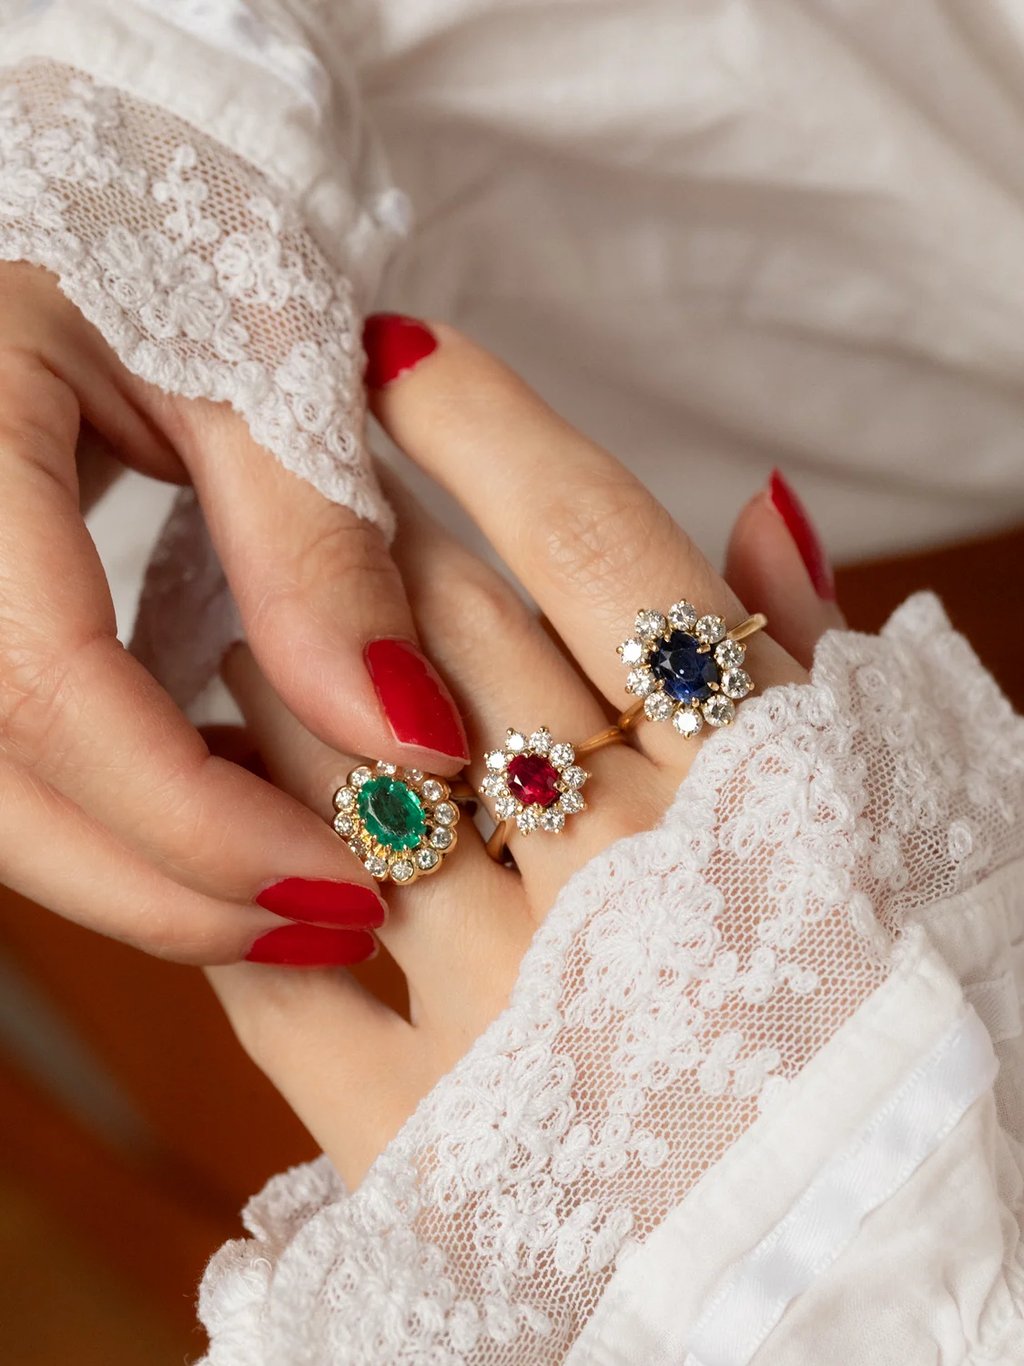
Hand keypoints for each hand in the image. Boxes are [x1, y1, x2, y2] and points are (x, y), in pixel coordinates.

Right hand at [0, 266, 468, 964]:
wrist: (87, 194)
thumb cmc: (170, 231)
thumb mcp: (257, 364)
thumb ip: (320, 550)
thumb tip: (407, 744)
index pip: (45, 688)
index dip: (190, 816)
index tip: (337, 885)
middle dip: (163, 888)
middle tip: (326, 927)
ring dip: (139, 873)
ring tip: (288, 899)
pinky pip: (9, 752)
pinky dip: (114, 812)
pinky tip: (219, 822)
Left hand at [207, 321, 844, 1184]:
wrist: (873, 1265)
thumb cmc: (913, 1016)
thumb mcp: (914, 818)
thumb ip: (814, 664)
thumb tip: (755, 503)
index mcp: (752, 781)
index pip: (589, 544)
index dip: (480, 423)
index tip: (391, 345)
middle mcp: (616, 869)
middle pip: (440, 630)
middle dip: (365, 541)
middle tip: (320, 502)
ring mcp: (503, 1000)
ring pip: (333, 765)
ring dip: (280, 678)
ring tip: (263, 639)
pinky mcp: (413, 1126)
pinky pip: (272, 960)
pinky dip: (240, 864)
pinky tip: (235, 807)